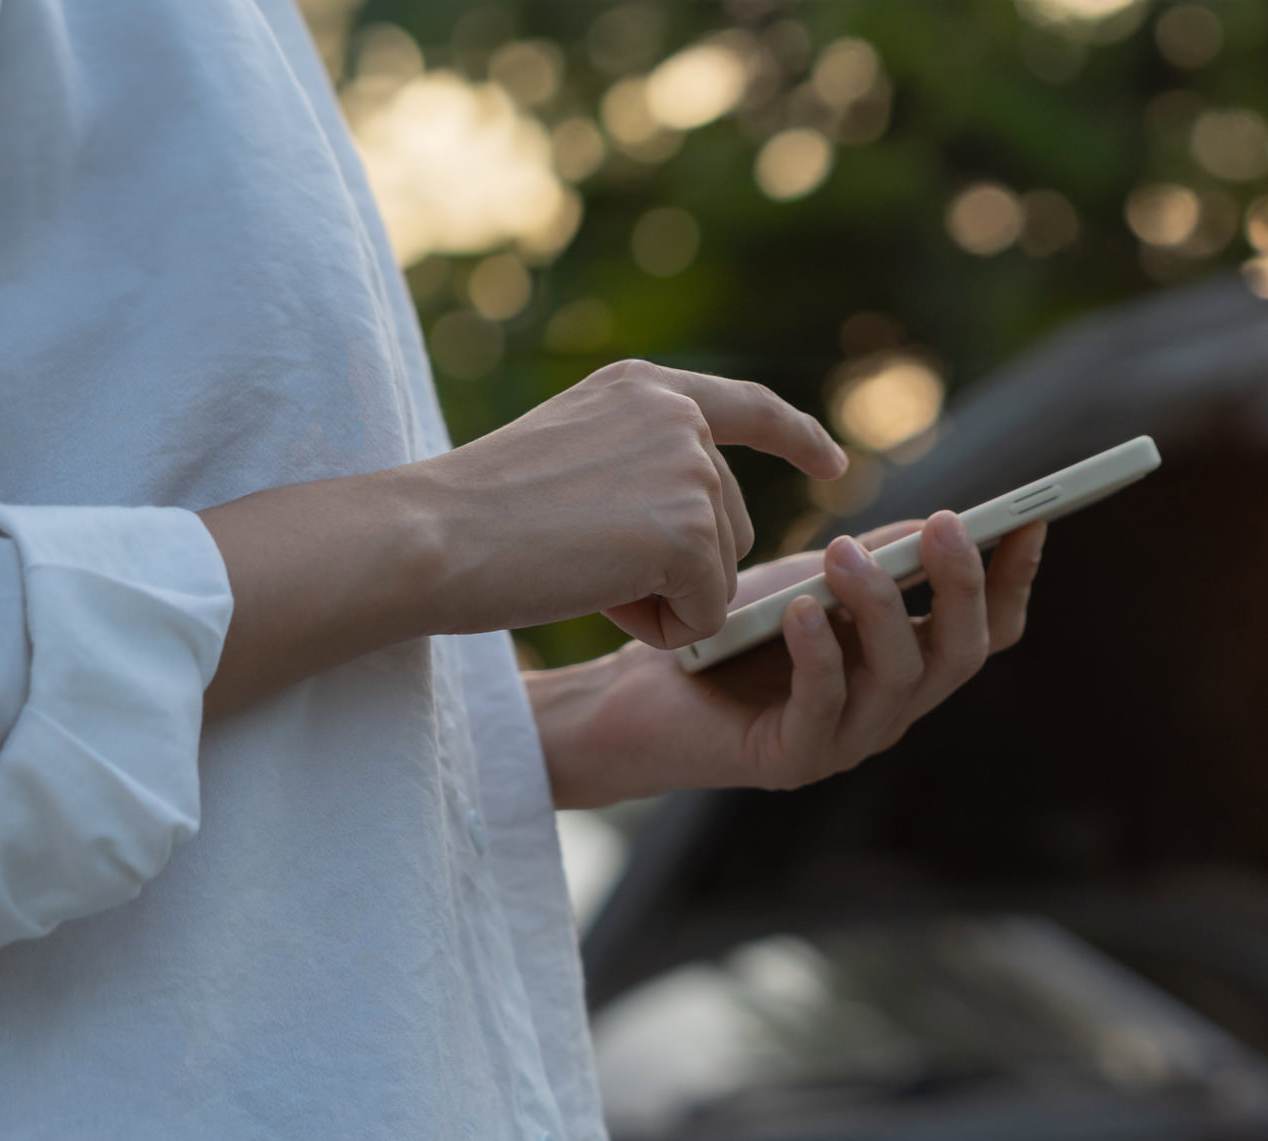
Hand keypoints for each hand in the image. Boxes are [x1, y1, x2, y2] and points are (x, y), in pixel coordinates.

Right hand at [197, 360, 847, 717]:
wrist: (433, 536)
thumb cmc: (480, 514)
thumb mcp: (571, 454)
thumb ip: (640, 461)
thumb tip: (707, 508)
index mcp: (645, 389)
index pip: (747, 406)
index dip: (796, 437)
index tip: (833, 462)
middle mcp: (678, 418)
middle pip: (730, 526)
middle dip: (676, 568)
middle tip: (582, 559)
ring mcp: (690, 471)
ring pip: (720, 575)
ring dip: (661, 597)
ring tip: (581, 570)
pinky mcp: (691, 532)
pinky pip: (706, 613)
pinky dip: (659, 626)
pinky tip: (597, 596)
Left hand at [528, 512, 1047, 806]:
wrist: (637, 694)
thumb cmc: (728, 635)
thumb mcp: (810, 581)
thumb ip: (876, 561)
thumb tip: (941, 525)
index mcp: (907, 665)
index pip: (986, 630)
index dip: (1014, 581)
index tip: (1029, 521)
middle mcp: (891, 708)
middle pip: (962, 655)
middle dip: (962, 588)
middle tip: (947, 526)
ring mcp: (847, 741)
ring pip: (900, 679)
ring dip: (882, 611)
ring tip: (846, 554)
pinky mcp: (792, 762)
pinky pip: (823, 707)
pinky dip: (818, 656)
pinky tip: (802, 611)